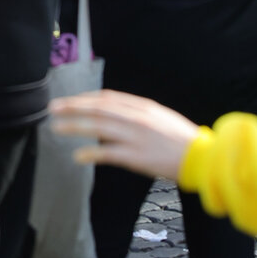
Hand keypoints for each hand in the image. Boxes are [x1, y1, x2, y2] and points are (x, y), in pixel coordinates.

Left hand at [50, 89, 199, 181]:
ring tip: (56, 127)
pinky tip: (78, 155)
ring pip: (98, 127)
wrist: (204, 159)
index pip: (107, 98)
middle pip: (98, 109)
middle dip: (73, 107)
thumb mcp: (161, 118)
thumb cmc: (183, 140)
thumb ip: (139, 114)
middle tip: (53, 108)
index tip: (70, 101)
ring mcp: (136, 137)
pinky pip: (108, 153)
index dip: (85, 98)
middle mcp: (137, 118)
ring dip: (74, 125)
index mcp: (143, 107)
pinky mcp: (138, 157)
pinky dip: (91, 152)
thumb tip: (116, 113)